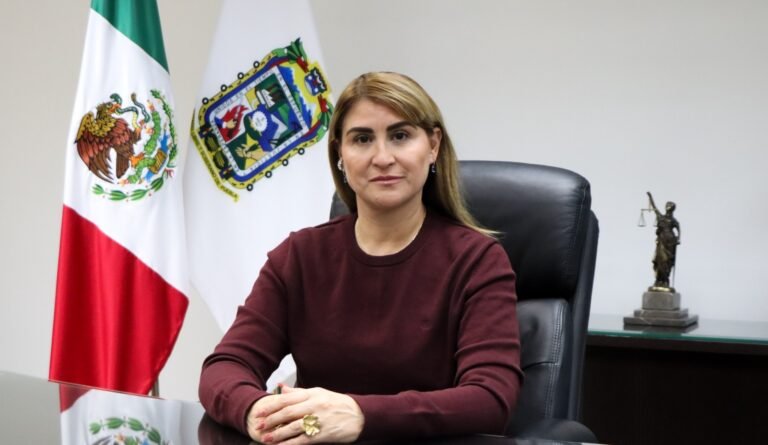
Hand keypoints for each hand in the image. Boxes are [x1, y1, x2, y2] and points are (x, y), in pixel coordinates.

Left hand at [246, 385, 363, 443]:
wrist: (358, 416)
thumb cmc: (337, 403)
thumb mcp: (319, 393)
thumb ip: (299, 393)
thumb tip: (280, 388)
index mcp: (312, 395)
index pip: (287, 399)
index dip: (271, 406)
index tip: (260, 412)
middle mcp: (314, 406)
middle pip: (288, 413)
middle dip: (271, 420)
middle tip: (259, 426)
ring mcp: (319, 420)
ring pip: (293, 427)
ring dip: (278, 434)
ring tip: (266, 438)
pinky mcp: (323, 434)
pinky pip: (303, 440)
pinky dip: (290, 444)